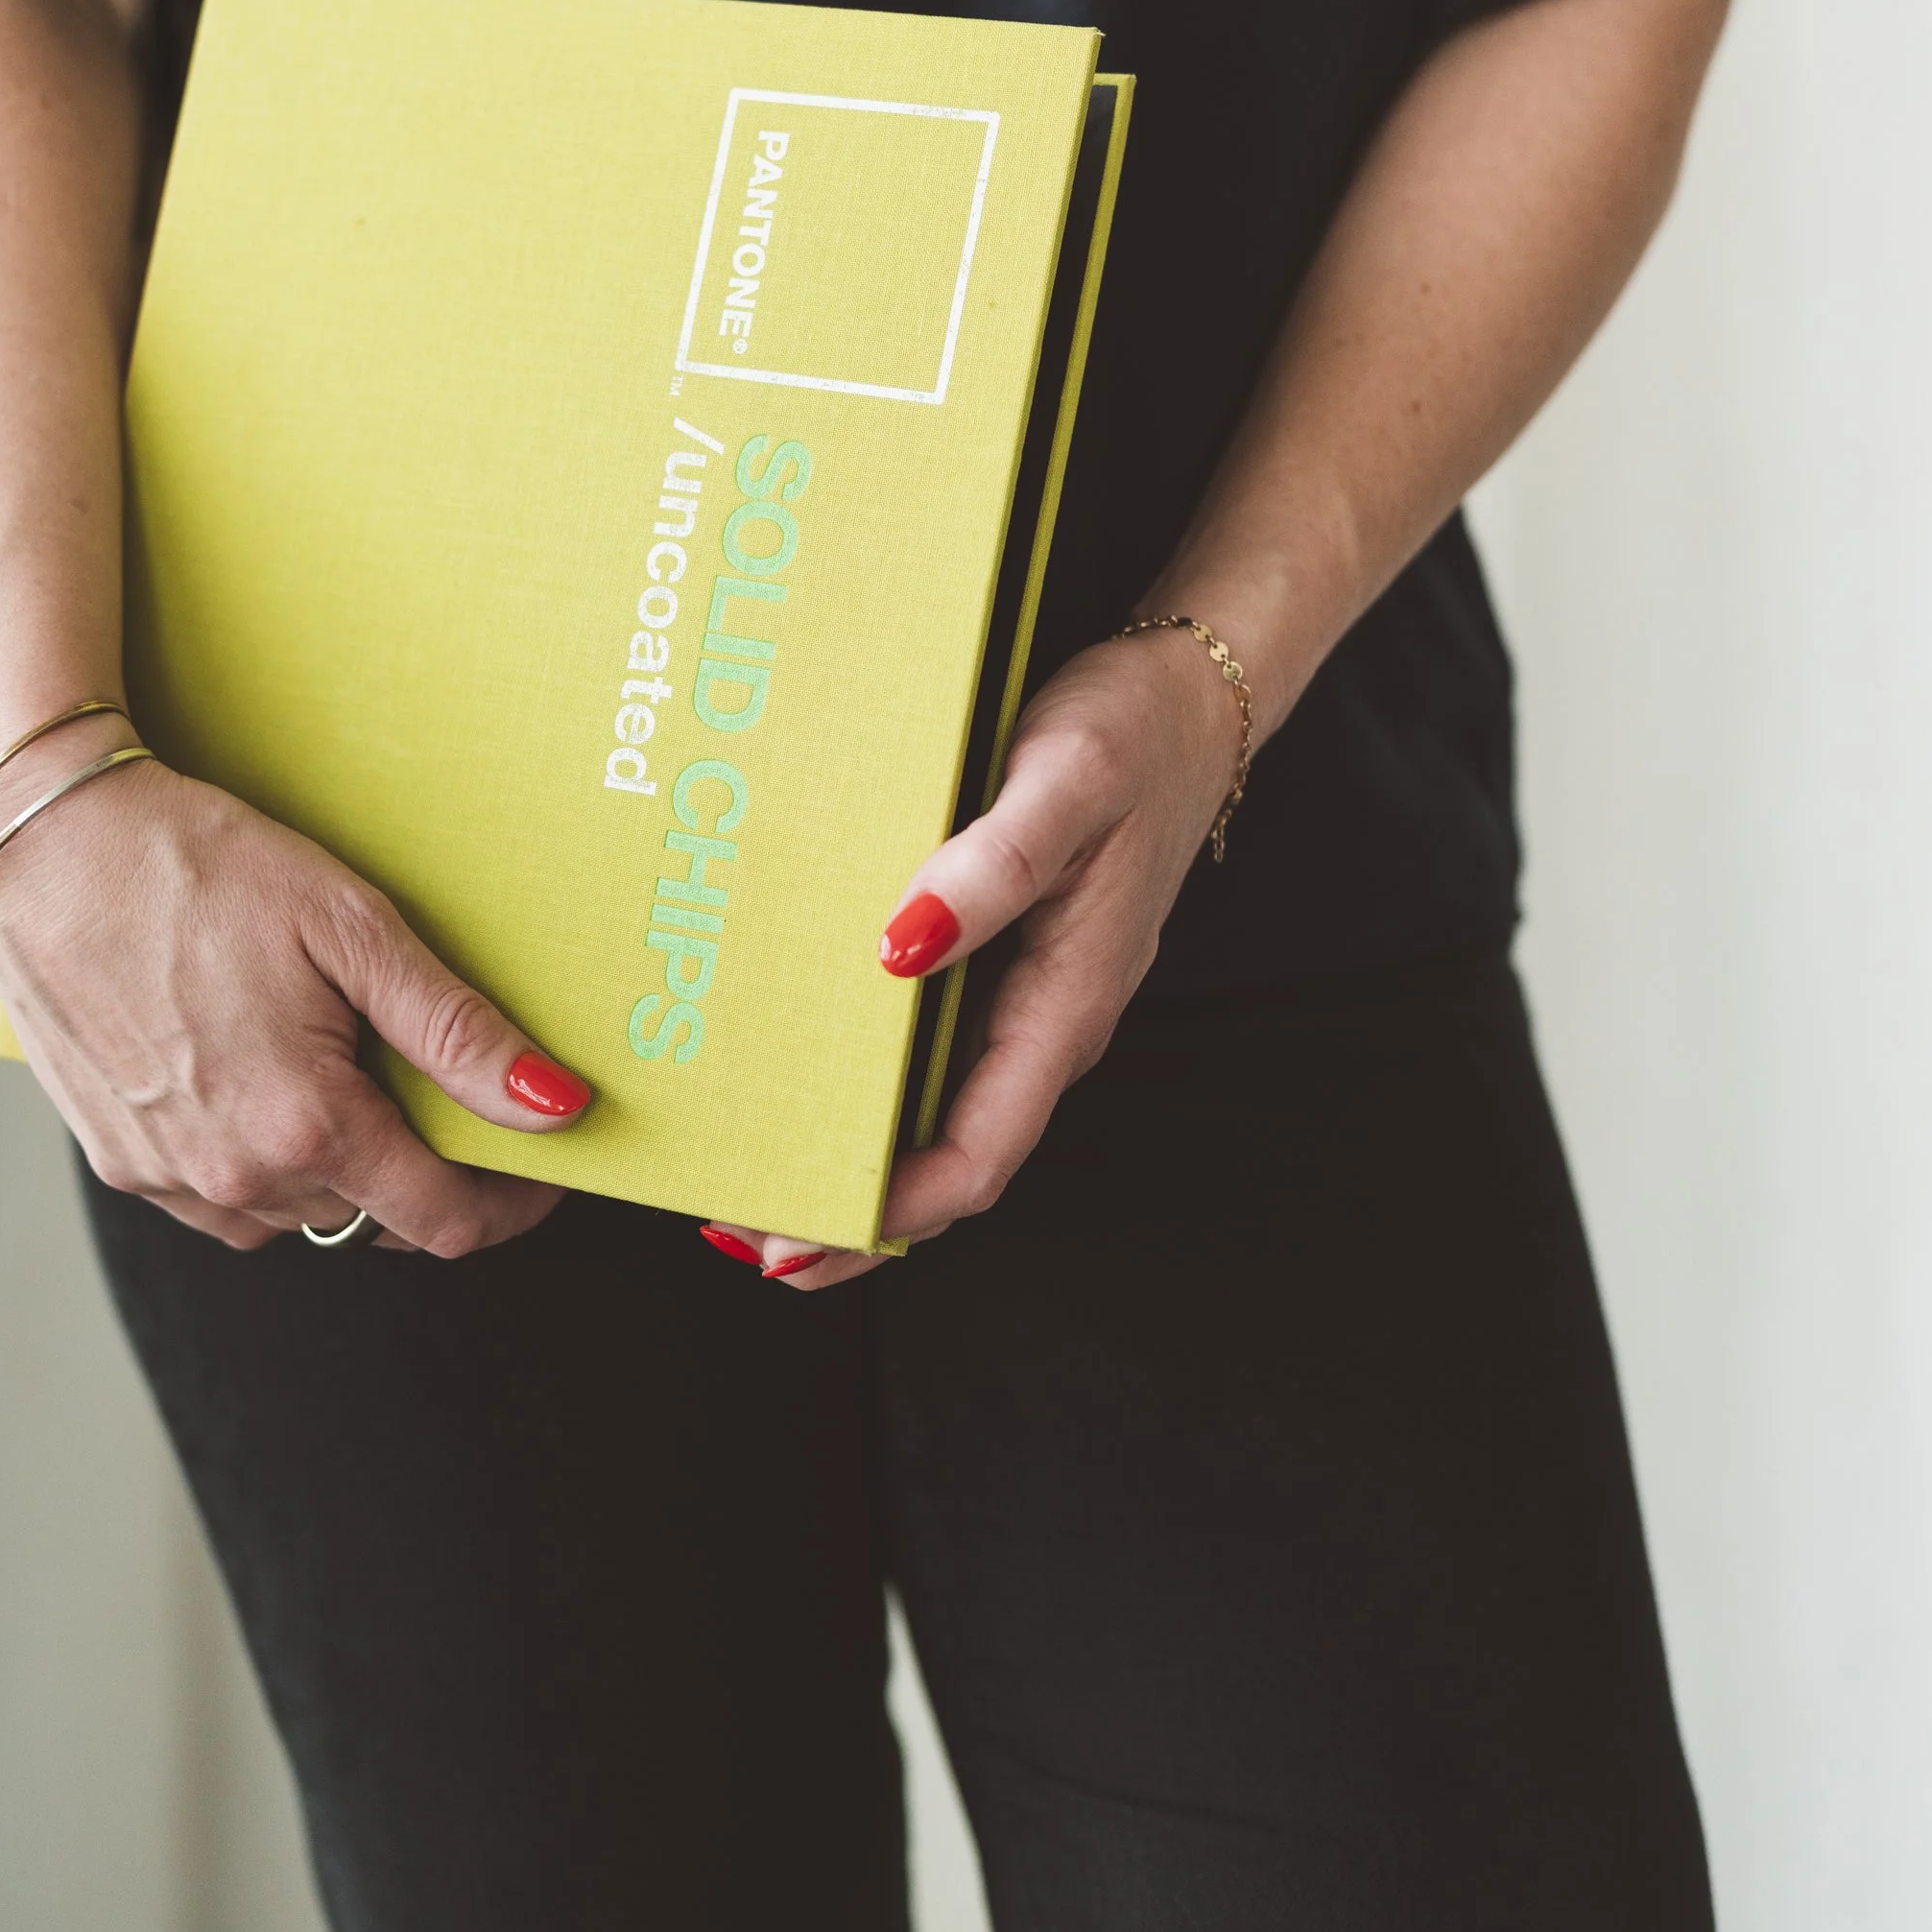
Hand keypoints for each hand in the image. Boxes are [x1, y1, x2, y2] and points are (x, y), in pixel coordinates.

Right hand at [0, 742, 591, 1253]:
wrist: (44, 842)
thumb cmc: (197, 867)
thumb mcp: (352, 929)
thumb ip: (457, 1034)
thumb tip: (556, 1108)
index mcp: (302, 1127)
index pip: (444, 1218)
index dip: (512, 1201)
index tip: (545, 1165)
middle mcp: (231, 1178)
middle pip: (374, 1215)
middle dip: (427, 1165)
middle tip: (443, 1080)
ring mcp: (165, 1179)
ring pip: (300, 1214)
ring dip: (344, 1167)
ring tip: (345, 1064)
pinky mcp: (118, 1162)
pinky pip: (226, 1201)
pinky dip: (268, 1163)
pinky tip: (266, 1080)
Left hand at [713, 630, 1240, 1288]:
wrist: (1191, 693)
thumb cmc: (1136, 732)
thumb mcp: (1065, 779)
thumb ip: (994, 865)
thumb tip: (902, 945)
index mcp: (1067, 1003)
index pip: (977, 1156)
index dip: (887, 1215)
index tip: (796, 1238)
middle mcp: (1045, 1021)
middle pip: (945, 1159)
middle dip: (849, 1210)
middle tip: (739, 1228)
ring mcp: (1025, 996)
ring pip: (933, 1112)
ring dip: (852, 1153)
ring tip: (752, 1167)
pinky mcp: (1004, 960)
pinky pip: (928, 1050)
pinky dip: (865, 1080)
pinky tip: (799, 1063)